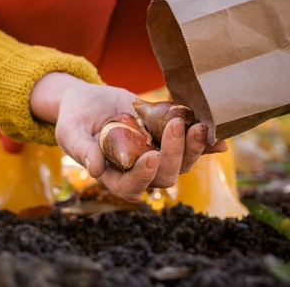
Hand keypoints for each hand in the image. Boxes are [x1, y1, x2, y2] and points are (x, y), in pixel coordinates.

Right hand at [29, 72, 226, 201]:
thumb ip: (81, 149)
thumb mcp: (70, 130)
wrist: (89, 100)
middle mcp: (138, 171)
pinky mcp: (168, 139)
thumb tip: (95, 169)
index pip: (130, 187)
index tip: (151, 156)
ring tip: (197, 126)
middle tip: (175, 126)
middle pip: (163, 177)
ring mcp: (155, 155)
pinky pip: (191, 147)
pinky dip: (206, 144)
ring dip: (193, 148)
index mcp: (112, 175)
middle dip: (174, 155)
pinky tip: (219, 139)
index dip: (143, 177)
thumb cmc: (74, 118)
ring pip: (181, 164)